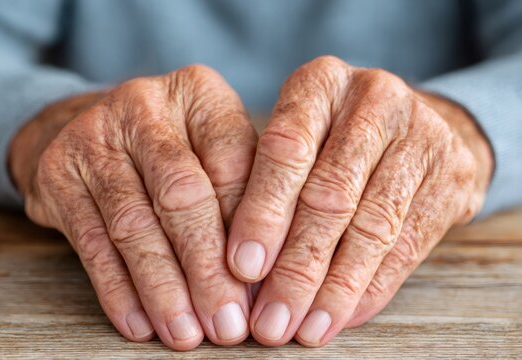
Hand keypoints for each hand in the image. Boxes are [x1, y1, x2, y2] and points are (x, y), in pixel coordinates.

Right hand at [9, 65, 257, 349]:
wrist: (93, 130)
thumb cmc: (175, 147)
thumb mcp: (214, 150)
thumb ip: (242, 200)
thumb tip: (259, 280)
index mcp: (199, 93)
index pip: (233, 165)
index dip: (249, 230)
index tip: (261, 285)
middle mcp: (144, 105)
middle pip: (183, 195)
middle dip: (206, 269)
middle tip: (227, 324)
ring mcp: (95, 136)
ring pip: (135, 226)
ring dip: (163, 289)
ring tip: (187, 334)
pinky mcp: (58, 174)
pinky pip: (92, 243)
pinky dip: (119, 289)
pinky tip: (141, 324)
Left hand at [226, 56, 493, 345]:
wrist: (419, 127)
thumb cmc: (336, 139)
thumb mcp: (300, 140)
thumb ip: (271, 190)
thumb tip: (245, 272)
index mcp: (321, 83)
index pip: (285, 149)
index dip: (262, 213)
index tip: (240, 269)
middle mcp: (373, 97)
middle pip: (328, 195)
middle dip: (295, 267)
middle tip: (269, 320)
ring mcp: (420, 132)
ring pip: (370, 227)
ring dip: (332, 289)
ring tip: (303, 328)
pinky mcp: (452, 173)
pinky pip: (406, 244)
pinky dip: (370, 287)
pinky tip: (342, 315)